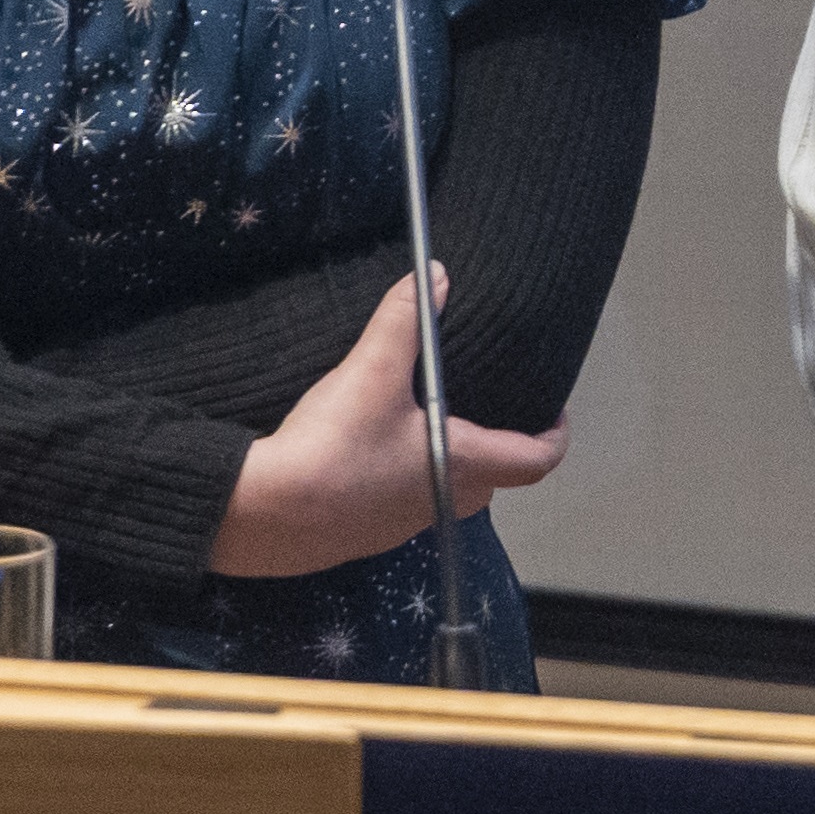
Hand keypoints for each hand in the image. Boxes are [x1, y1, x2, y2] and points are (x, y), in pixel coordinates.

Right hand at [210, 269, 568, 577]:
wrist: (261, 515)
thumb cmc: (332, 447)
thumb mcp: (370, 371)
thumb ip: (404, 321)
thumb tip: (436, 275)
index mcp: (460, 465)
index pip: (535, 462)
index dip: (554, 436)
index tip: (553, 412)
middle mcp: (441, 503)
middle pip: (493, 479)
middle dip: (498, 447)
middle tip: (485, 407)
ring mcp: (400, 527)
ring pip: (444, 494)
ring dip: (446, 463)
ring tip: (427, 421)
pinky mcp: (362, 538)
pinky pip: (400, 506)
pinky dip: (401, 480)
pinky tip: (369, 455)